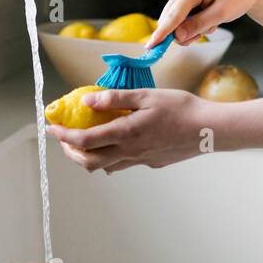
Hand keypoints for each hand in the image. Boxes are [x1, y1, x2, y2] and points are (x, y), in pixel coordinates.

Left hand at [48, 87, 209, 173]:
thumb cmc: (181, 108)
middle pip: (89, 162)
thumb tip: (87, 101)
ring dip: (90, 157)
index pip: (84, 141)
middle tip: (64, 139)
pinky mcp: (152, 163)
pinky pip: (125, 164)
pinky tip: (118, 142)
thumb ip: (115, 98)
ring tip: (86, 141)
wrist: (210, 130)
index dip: (64, 136)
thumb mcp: (147, 95)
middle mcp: (130, 152)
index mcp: (126, 134)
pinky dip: (112, 156)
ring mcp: (141, 161)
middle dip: (71, 152)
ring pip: (106, 166)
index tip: (52, 128)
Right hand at [143, 0, 262, 49]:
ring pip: (174, 21)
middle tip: (208, 30)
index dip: (162, 34)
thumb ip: (198, 25)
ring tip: (211, 24)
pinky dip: (192, 25)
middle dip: (185, 33)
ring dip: (191, 30)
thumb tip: (177, 37)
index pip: (173, 16)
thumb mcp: (221, 14)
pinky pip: (180, 19)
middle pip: (170, 20)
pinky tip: (208, 20)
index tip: (150, 47)